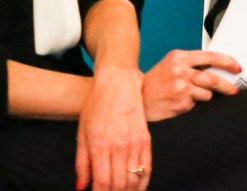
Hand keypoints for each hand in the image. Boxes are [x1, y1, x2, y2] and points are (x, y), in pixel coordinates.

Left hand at [76, 65, 149, 190]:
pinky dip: (142, 182)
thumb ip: (82, 163)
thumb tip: (82, 187)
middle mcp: (119, 147)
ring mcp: (135, 143)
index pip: (102, 183)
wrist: (118, 82)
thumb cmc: (96, 106)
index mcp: (100, 146)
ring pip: (134, 179)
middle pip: (119, 184)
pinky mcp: (146, 138)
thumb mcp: (82, 134)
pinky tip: (137, 188)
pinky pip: (147, 167)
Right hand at [140, 50, 240, 121]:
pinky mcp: (180, 104)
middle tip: (233, 90)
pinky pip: (195, 106)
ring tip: (188, 96)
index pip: (212, 57)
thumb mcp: (172, 64)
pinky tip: (179, 103)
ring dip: (203, 97)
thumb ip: (192, 63)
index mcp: (180, 58)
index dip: (228, 63)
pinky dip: (192, 106)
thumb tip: (217, 68)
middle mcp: (181, 71)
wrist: (136, 98)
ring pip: (207, 94)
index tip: (237, 68)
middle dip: (227, 86)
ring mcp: (181, 89)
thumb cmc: (155, 81)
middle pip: (213, 79)